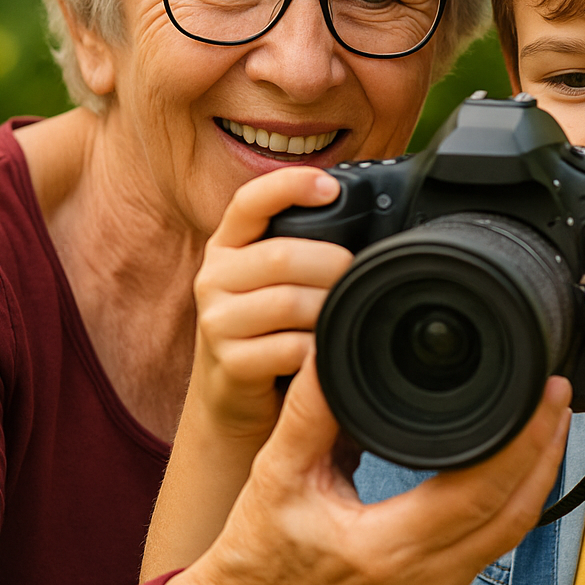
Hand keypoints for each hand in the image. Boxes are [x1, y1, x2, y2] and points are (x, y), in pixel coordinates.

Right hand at [159, 362, 572, 584]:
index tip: (542, 391)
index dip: (523, 441)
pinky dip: (519, 496)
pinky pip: (498, 539)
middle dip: (545, 449)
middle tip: (558, 391)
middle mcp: (424, 578)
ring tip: (551, 415)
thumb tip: (331, 349)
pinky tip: (523, 457)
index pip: (480, 492)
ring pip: (515, 529)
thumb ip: (309, 412)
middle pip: (515, 511)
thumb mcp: (276, 472)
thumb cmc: (259, 549)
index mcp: (385, 550)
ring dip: (539, 472)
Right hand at [189, 167, 352, 443]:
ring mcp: (216, 321)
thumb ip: (301, 248)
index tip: (330, 187)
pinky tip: (326, 351)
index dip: (289, 186)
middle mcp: (214, 277)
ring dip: (328, 309)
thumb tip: (369, 224)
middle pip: (281, 256)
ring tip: (345, 315)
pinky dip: (318, 350)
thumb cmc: (269, 329)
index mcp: (229, 245)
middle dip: (332, 266)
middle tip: (358, 278)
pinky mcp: (229, 362)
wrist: (234, 398)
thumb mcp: (273, 280)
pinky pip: (288, 348)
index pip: (249, 201)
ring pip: (287, 302)